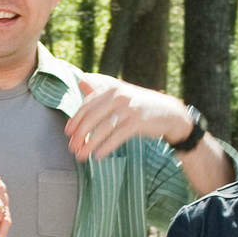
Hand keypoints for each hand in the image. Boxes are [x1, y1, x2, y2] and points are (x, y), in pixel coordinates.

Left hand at [66, 73, 194, 162]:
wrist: (169, 113)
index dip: (75, 119)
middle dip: (80, 134)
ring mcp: (129, 108)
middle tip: (72, 148)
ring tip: (81, 156)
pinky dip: (105, 147)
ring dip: (89, 144)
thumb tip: (81, 80)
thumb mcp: (121, 94)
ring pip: (103, 128)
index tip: (67, 133)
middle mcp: (119, 96)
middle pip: (92, 117)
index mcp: (112, 88)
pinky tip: (98, 156)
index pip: (88, 104)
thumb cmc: (139, 105)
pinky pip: (117, 137)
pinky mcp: (138, 122)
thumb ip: (100, 89)